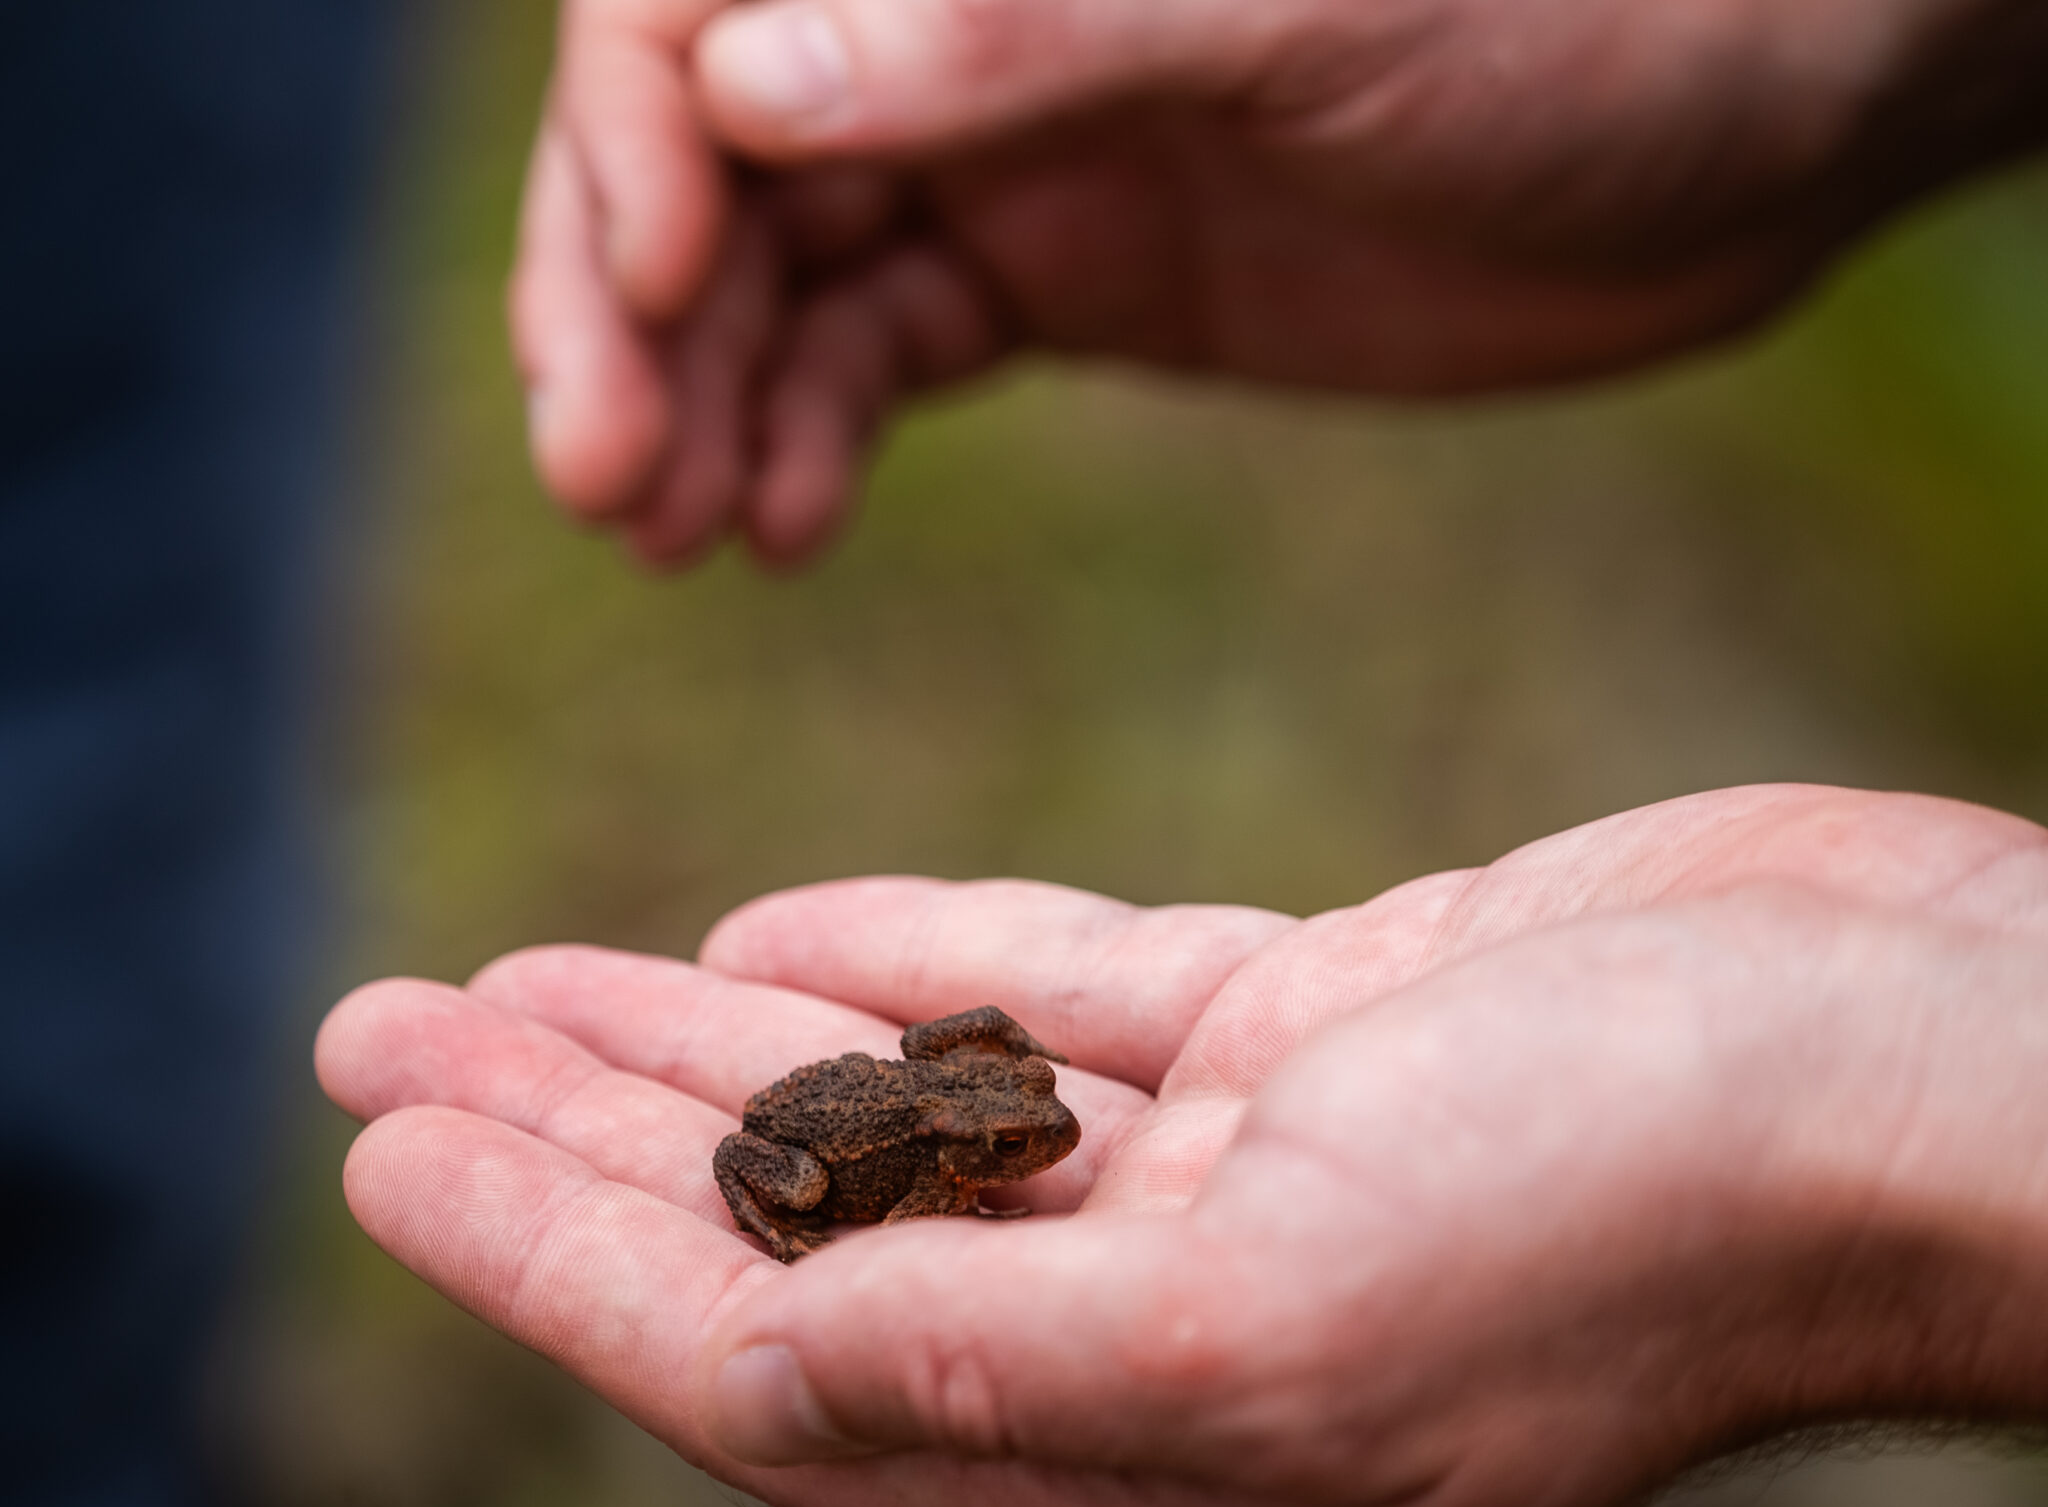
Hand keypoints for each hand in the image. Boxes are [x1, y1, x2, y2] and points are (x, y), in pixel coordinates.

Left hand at [318, 783, 2047, 1506]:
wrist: (1901, 1059)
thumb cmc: (1656, 1202)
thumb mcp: (1303, 1317)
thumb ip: (1010, 1366)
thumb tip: (757, 1367)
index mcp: (1141, 1443)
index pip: (761, 1351)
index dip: (546, 1251)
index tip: (383, 1147)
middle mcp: (1159, 1322)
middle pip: (790, 1225)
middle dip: (565, 1135)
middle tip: (380, 1033)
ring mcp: (1229, 1173)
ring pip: (895, 1104)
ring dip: (695, 1046)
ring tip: (509, 985)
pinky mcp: (1302, 1043)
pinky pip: (1048, 1003)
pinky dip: (905, 964)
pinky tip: (763, 944)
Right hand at [513, 0, 2047, 565]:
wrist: (1720, 149)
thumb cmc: (1565, 27)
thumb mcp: (1297, 20)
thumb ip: (1020, 38)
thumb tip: (742, 84)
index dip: (644, 141)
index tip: (655, 302)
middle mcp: (958, 10)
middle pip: (705, 144)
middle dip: (635, 306)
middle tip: (603, 476)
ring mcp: (1003, 139)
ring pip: (776, 263)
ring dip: (702, 396)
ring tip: (672, 533)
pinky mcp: (1059, 264)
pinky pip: (879, 346)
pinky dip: (814, 431)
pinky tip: (780, 531)